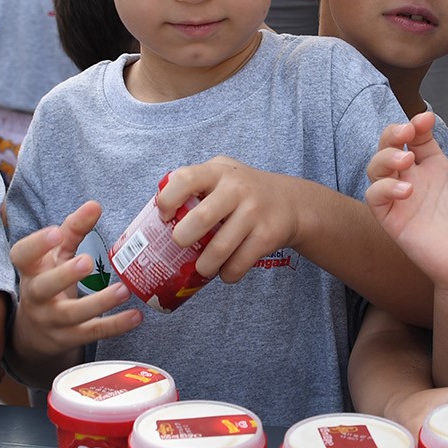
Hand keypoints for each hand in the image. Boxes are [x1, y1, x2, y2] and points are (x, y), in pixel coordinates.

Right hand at [10, 201, 144, 361]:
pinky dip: (115, 326)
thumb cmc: (48, 280)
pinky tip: (136, 316)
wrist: (34, 332)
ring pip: (72, 314)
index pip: (22, 255)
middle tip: (87, 261)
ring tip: (123, 290)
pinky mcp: (69, 338)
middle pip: (44, 287)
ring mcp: (51, 320)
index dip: (36, 245)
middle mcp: (36, 295)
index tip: (55, 233)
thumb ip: (73, 230)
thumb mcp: (55, 255)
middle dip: (65, 275)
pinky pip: (92, 333)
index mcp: (30, 269)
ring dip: (99, 302)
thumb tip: (95, 204)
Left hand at [157, 157, 302, 280]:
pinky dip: (228, 274)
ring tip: (202, 267)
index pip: (185, 179)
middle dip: (182, 239)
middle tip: (181, 244)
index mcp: (218, 172)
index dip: (167, 200)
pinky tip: (226, 271)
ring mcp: (254, 212)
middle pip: (201, 219)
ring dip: (204, 265)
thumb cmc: (243, 191)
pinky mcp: (267, 236)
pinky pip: (239, 264)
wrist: (291, 202)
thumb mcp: (221, 174)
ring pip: (220, 249)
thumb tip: (155, 212)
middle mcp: (237, 189)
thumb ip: (193, 183)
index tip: (164, 216)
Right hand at [365, 113, 447, 294]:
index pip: (418, 137)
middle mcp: (416, 179)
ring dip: (386, 156)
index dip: (418, 123)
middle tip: (407, 132)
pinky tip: (407, 190)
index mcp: (437, 168)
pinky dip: (384, 188)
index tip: (427, 119)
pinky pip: (374, 197)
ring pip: (376, 167)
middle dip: (393, 133)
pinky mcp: (393, 219)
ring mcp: (402, 199)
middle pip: (390, 146)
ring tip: (407, 159)